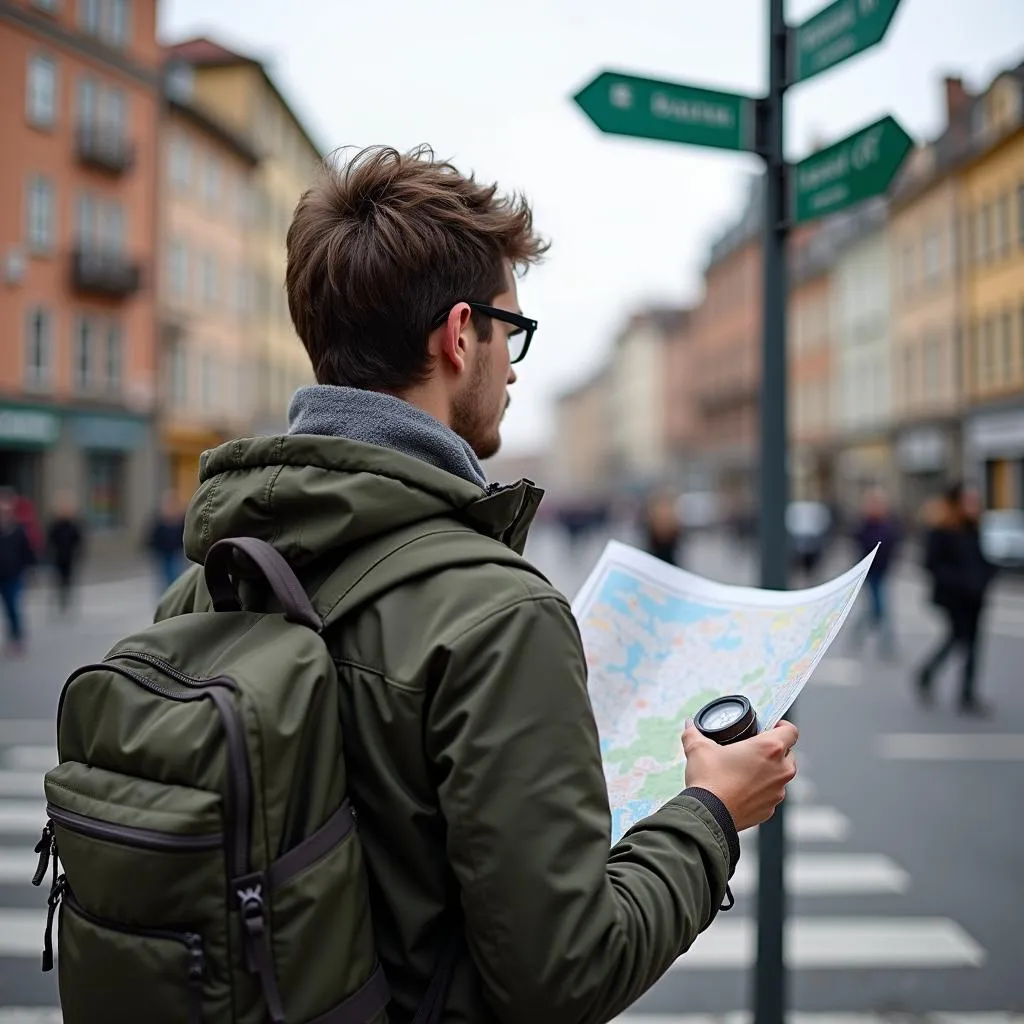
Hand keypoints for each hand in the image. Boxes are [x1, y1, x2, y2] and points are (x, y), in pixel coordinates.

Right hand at [682, 720, 797, 831]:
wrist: (708, 816)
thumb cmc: (709, 780)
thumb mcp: (698, 749)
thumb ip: (694, 733)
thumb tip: (690, 725)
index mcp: (770, 748)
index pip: (791, 731)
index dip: (782, 726)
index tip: (769, 727)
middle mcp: (780, 770)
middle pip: (789, 753)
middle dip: (775, 750)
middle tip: (753, 749)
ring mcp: (778, 792)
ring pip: (780, 776)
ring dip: (769, 771)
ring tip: (745, 771)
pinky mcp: (770, 810)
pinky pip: (771, 795)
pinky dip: (760, 791)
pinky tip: (741, 790)